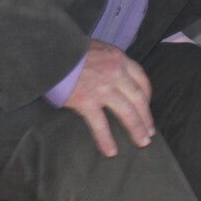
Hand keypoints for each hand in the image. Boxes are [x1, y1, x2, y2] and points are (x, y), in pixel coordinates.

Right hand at [62, 41, 154, 157]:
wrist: (50, 52)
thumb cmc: (70, 51)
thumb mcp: (97, 48)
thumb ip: (109, 61)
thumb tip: (114, 75)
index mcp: (118, 59)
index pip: (141, 80)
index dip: (147, 96)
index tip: (146, 107)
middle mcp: (115, 73)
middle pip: (139, 99)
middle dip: (146, 117)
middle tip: (149, 132)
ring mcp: (102, 88)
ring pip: (127, 112)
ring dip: (136, 129)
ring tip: (141, 142)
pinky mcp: (87, 101)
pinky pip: (100, 124)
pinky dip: (106, 140)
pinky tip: (110, 151)